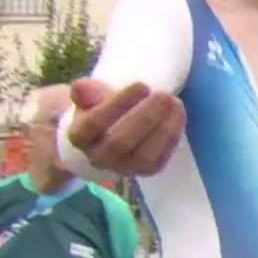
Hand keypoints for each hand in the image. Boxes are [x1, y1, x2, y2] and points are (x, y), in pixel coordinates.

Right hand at [65, 79, 185, 176]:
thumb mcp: (88, 98)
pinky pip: (160, 160)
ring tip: (174, 102)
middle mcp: (98, 158)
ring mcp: (123, 168)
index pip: (95, 123)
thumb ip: (87, 92)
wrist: (104, 137)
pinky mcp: (145, 171)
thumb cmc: (97, 110)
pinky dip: (172, 137)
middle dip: (145, 118)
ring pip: (144, 156)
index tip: (142, 85)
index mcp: (79, 136)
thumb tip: (82, 88)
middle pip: (120, 143)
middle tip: (163, 95)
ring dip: (163, 129)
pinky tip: (178, 115)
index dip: (119, 104)